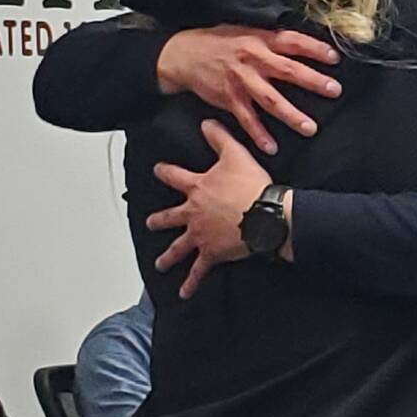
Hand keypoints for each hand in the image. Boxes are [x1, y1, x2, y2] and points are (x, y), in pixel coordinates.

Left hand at [151, 120, 270, 297]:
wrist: (265, 214)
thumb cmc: (252, 185)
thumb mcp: (236, 154)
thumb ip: (219, 137)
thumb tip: (206, 123)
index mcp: (197, 188)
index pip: (174, 176)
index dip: (164, 172)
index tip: (157, 170)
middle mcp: (193, 213)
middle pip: (170, 217)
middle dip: (159, 220)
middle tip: (151, 222)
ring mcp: (200, 235)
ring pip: (178, 247)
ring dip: (168, 256)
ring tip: (160, 263)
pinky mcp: (212, 253)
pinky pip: (198, 271)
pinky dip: (190, 284)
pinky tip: (184, 294)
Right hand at [156, 26, 339, 154]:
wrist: (183, 54)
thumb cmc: (219, 42)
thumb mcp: (245, 31)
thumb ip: (271, 41)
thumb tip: (301, 47)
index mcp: (260, 40)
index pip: (293, 41)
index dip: (315, 49)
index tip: (335, 58)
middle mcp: (253, 59)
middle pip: (288, 71)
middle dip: (313, 81)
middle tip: (334, 91)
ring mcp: (241, 80)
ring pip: (270, 99)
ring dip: (291, 115)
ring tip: (310, 128)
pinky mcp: (228, 98)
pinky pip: (246, 119)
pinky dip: (258, 134)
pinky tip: (272, 147)